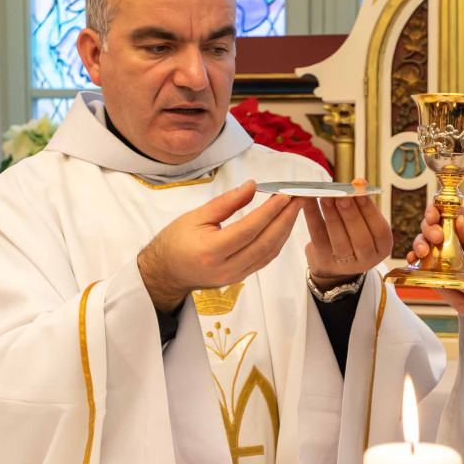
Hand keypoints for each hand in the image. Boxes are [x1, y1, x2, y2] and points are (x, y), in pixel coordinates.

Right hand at [137, 182, 300, 311]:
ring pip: (268, 253)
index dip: (269, 212)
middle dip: (284, 220)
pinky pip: (264, 259)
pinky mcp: (240, 277)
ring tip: (294, 209)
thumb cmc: (175, 241)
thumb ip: (225, 203)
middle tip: (297, 199)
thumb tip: (251, 186)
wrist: (165, 273)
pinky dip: (277, 242)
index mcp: (210, 251)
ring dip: (285, 231)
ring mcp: (235, 276)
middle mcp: (226, 268)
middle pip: (264, 243)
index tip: (283, 196)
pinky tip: (282, 226)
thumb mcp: (195, 216)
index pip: (248, 230)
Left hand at [302, 193, 391, 286]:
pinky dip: (313, 217)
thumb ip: (361, 205)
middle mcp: (367, 260)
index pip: (380, 231)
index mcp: (382, 248)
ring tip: (326, 198)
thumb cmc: (352, 235)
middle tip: (342, 196)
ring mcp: (345, 265)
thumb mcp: (363, 223)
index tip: (360, 192)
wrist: (332, 261)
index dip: (370, 211)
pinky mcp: (324, 262)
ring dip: (332, 217)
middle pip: (361, 239)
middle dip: (351, 215)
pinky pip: (318, 238)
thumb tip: (359, 182)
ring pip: (340, 242)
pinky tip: (309, 201)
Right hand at [409, 204, 463, 269]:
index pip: (444, 208)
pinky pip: (419, 259)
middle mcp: (447, 231)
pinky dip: (414, 259)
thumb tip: (459, 219)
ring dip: (419, 243)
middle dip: (428, 228)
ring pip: (422, 239)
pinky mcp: (433, 262)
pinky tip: (413, 261)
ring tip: (423, 252)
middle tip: (435, 238)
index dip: (435, 209)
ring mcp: (439, 246)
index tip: (434, 216)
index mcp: (461, 220)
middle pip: (430, 223)